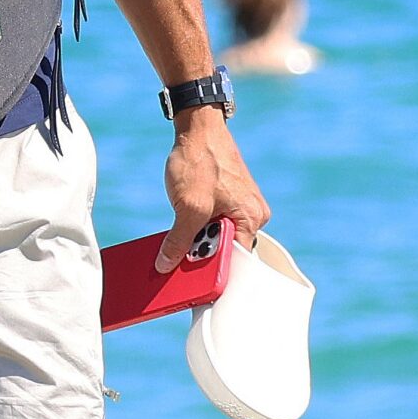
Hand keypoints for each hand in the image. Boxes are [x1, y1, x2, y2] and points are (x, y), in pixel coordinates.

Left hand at [157, 113, 269, 271]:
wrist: (197, 126)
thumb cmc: (198, 161)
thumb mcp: (187, 206)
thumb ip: (180, 240)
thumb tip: (166, 266)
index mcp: (251, 220)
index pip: (236, 261)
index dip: (214, 276)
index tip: (193, 292)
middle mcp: (252, 216)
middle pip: (225, 250)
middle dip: (200, 260)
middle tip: (174, 272)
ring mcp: (240, 207)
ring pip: (216, 237)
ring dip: (195, 243)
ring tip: (171, 253)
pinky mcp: (227, 200)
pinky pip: (212, 223)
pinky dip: (195, 229)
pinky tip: (176, 233)